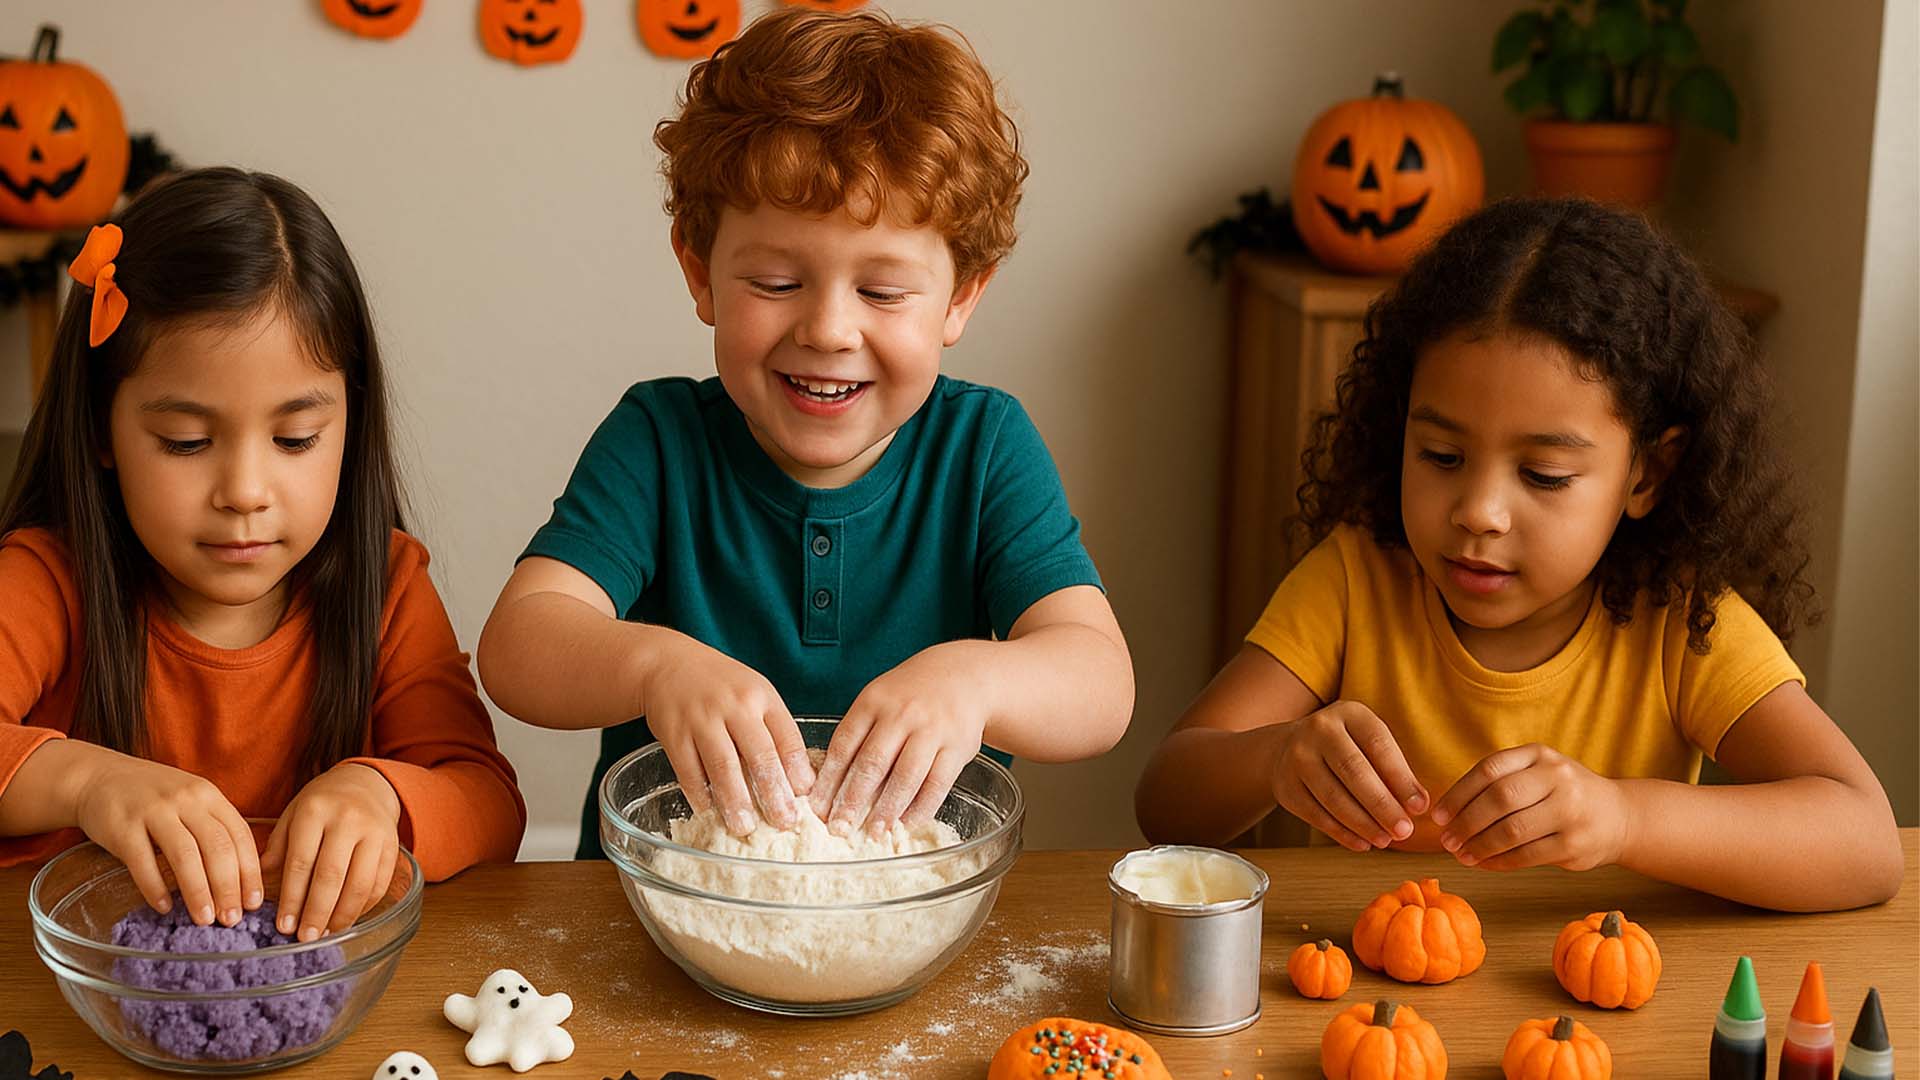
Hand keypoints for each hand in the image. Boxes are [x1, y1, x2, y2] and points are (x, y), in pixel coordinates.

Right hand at [73, 751, 261, 926]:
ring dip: (197, 891)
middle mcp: (186, 800)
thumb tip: (241, 879)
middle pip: (216, 847)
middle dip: (228, 887)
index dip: (250, 871)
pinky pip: (141, 861)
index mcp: (209, 796)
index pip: (239, 835)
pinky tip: (164, 907)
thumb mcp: (191, 801)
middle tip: (232, 918)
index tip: (254, 902)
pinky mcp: (122, 826)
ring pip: (184, 855)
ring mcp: (153, 811)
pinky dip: (154, 887)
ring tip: (204, 919)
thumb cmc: (154, 798)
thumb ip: (214, 829)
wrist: (99, 778)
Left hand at [261, 764, 400, 940]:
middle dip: (316, 911)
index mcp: (315, 811)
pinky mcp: (393, 845)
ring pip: (360, 883)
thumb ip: (277, 848)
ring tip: (327, 933)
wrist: (365, 784)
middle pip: (331, 875)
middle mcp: (348, 819)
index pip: (301, 862)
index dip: (291, 898)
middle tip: (305, 938)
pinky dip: (363, 907)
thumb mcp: (292, 815)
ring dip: (342, 915)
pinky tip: (347, 919)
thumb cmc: (322, 804)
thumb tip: (259, 888)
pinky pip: (379, 884)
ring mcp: (375, 832)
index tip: (283, 925)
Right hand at [645, 637, 813, 834]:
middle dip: (773, 793)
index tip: (806, 799)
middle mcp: (734, 706)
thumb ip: (774, 730)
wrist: (668, 663)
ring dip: (735, 800)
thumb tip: (797, 781)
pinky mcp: (673, 733)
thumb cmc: (721, 686)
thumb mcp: (755, 694)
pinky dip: (699, 793)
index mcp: (762, 697)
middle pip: (759, 754)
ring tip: (745, 827)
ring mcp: (702, 719)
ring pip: (722, 765)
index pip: (787, 737)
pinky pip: (688, 769)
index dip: (798, 770)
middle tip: (783, 822)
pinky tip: (709, 810)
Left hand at [809, 643, 989, 835]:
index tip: (817, 809)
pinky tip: (906, 824)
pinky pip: (937, 784)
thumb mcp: (879, 700)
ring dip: (887, 809)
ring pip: (905, 776)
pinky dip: (920, 808)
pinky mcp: (957, 747)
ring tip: (873, 832)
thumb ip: (858, 734)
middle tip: (839, 828)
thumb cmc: (911, 695)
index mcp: (874, 702)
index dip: (828, 780)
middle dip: (853, 800)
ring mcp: (932, 730)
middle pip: (872, 763)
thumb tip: (831, 786)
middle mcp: (902, 714)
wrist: (963, 676)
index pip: (844, 745)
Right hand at [1267, 700, 1429, 851]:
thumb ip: (1394, 770)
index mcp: (1349, 713)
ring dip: (1363, 824)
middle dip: (1382, 805)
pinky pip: (1316, 815)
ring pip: (1333, 797)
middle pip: (1354, 771)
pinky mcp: (1285, 787)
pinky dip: (1342, 833)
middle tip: (1404, 831)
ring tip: (1386, 840)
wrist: (1288, 747)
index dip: (1400, 778)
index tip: (1419, 807)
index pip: (1378, 745)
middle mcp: (1319, 730)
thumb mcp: (1369, 743)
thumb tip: (1418, 805)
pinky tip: (1362, 843)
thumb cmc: (1345, 748)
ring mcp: (1297, 758)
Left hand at [1432, 743, 1628, 870]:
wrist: (1619, 817)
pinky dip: (1499, 862)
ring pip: (1511, 831)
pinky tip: (1483, 863)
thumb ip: (1500, 782)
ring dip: (1479, 846)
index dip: (1458, 793)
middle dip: (1466, 822)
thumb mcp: (1537, 772)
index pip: (1490, 769)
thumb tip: (1448, 812)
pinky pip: (1526, 855)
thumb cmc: (1562, 794)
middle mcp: (1558, 777)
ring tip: (1461, 855)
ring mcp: (1569, 811)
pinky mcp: (1574, 844)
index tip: (1438, 814)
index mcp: (1540, 754)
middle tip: (1446, 839)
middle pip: (1499, 799)